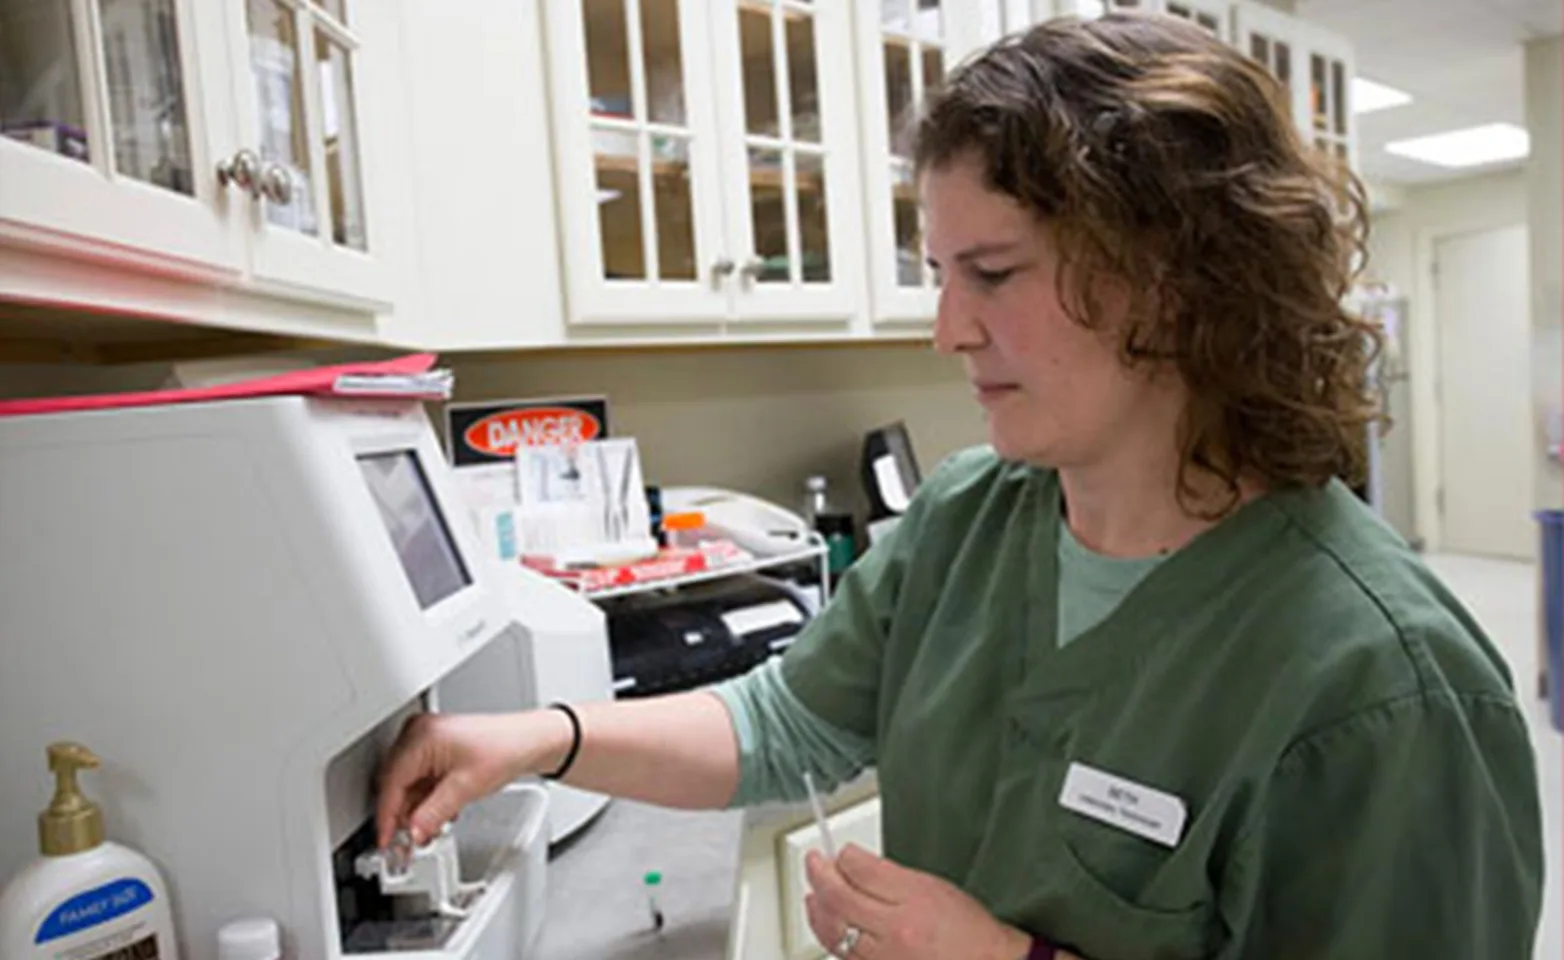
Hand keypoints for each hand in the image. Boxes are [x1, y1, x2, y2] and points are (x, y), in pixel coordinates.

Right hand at [374, 710, 569, 847]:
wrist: (530, 740)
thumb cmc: (506, 749)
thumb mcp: (465, 789)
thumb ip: (433, 814)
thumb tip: (413, 833)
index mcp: (420, 736)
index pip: (391, 782)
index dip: (387, 816)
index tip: (386, 840)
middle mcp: (418, 733)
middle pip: (396, 783)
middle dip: (403, 815)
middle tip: (407, 842)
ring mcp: (426, 739)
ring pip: (408, 783)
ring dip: (417, 809)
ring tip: (429, 830)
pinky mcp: (435, 747)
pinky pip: (420, 777)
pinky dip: (426, 798)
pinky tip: (438, 814)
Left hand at [804, 844, 1031, 959]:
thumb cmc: (966, 927)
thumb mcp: (931, 885)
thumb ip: (888, 875)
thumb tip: (851, 863)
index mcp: (914, 899)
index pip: (861, 870)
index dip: (843, 856)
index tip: (838, 851)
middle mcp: (896, 930)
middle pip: (840, 898)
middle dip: (819, 875)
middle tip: (813, 861)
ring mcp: (885, 957)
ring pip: (834, 929)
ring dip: (817, 906)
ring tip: (813, 890)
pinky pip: (841, 953)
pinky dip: (827, 933)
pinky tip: (824, 919)